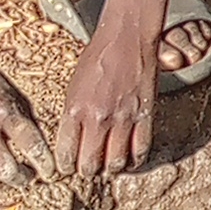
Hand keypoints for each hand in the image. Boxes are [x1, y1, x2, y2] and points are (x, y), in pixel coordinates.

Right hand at [0, 44, 53, 188]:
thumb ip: (27, 121)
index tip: (50, 172)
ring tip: (12, 178)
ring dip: (4, 184)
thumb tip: (43, 150)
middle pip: (7, 170)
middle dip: (23, 180)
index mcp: (3, 111)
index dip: (44, 163)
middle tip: (31, 178)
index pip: (30, 145)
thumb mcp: (12, 94)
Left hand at [56, 11, 160, 180]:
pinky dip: (134, 161)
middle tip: (87, 170)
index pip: (66, 153)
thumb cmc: (97, 57)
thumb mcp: (73, 86)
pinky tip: (129, 161)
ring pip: (115, 162)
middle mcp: (97, 119)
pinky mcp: (144, 115)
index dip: (66, 166)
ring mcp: (123, 119)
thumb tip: (72, 140)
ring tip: (107, 167)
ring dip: (110, 169)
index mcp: (75, 110)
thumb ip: (72, 115)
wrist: (126, 38)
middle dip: (86, 171)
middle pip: (90, 164)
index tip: (68, 168)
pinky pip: (140, 150)